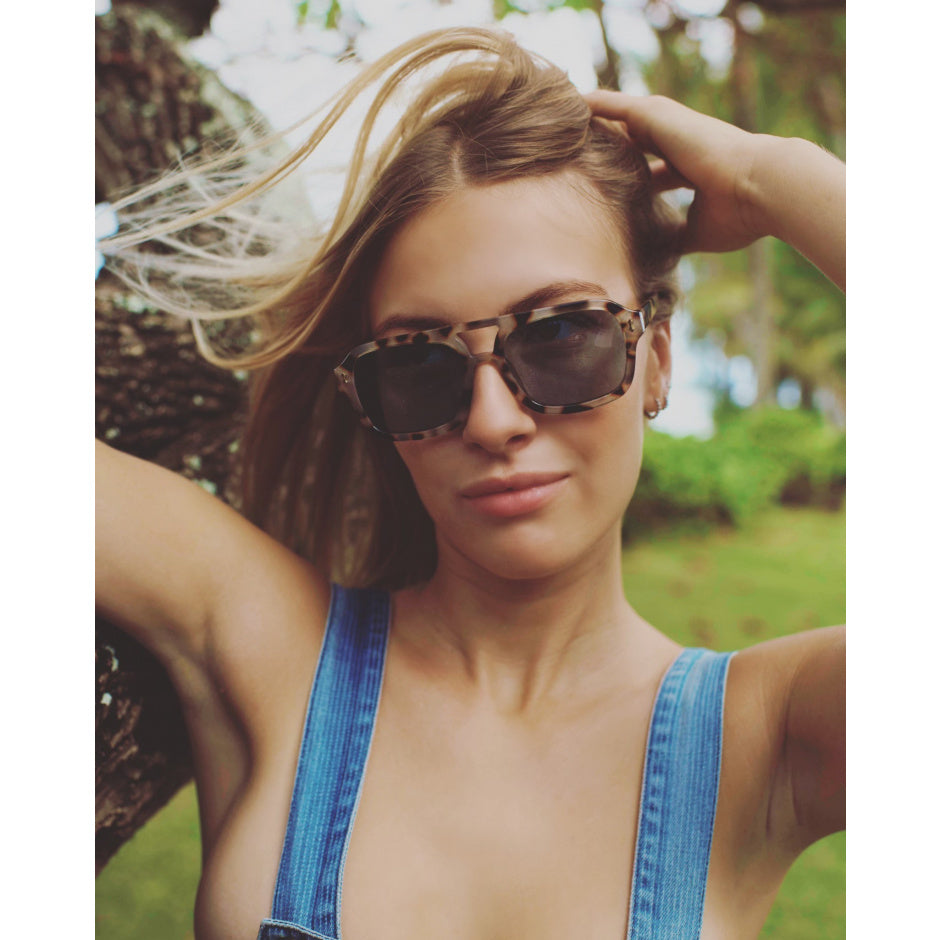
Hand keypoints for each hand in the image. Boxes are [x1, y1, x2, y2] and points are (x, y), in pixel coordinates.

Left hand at [584, 91, 844, 288]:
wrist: (761, 187)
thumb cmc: (739, 214)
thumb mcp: (699, 233)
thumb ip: (675, 237)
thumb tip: (658, 258)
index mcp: (690, 168)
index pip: (654, 171)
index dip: (632, 179)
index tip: (609, 190)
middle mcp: (678, 143)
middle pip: (636, 143)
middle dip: (611, 148)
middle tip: (579, 155)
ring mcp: (669, 126)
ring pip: (622, 119)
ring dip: (596, 121)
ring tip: (564, 123)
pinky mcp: (657, 115)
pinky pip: (614, 105)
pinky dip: (593, 104)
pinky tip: (569, 103)